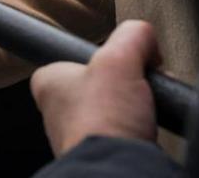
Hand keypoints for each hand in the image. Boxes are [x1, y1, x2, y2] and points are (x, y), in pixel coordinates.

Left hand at [30, 20, 159, 155]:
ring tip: (147, 109)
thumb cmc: (104, 120)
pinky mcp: (102, 154)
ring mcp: (80, 136)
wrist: (119, 171)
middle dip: (128, 81)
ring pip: (115, 109)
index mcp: (49, 84)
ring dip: (136, 107)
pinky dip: (140, 129)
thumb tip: (146, 36)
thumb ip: (133, 35)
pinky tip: (148, 128)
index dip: (104, 54)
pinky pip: (125, 133)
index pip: (72, 57)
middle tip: (142, 83)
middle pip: (101, 83)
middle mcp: (59, 113)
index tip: (122, 57)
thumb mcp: (120, 57)